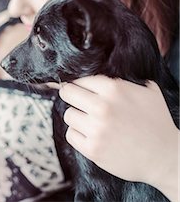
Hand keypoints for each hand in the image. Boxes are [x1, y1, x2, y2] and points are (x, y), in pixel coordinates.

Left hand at [59, 76, 178, 200]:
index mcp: (114, 89)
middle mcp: (102, 107)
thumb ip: (123, 82)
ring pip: (68, 115)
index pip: (81, 80)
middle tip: (75, 101)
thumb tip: (101, 75)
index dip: (79, 84)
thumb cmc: (157, 124)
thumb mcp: (147, 92)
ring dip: (77, 117)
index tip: (78, 89)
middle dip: (70, 96)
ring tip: (89, 121)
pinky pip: (71, 135)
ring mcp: (96, 129)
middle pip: (67, 93)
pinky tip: (91, 135)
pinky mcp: (92, 148)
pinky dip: (78, 135)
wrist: (164, 157)